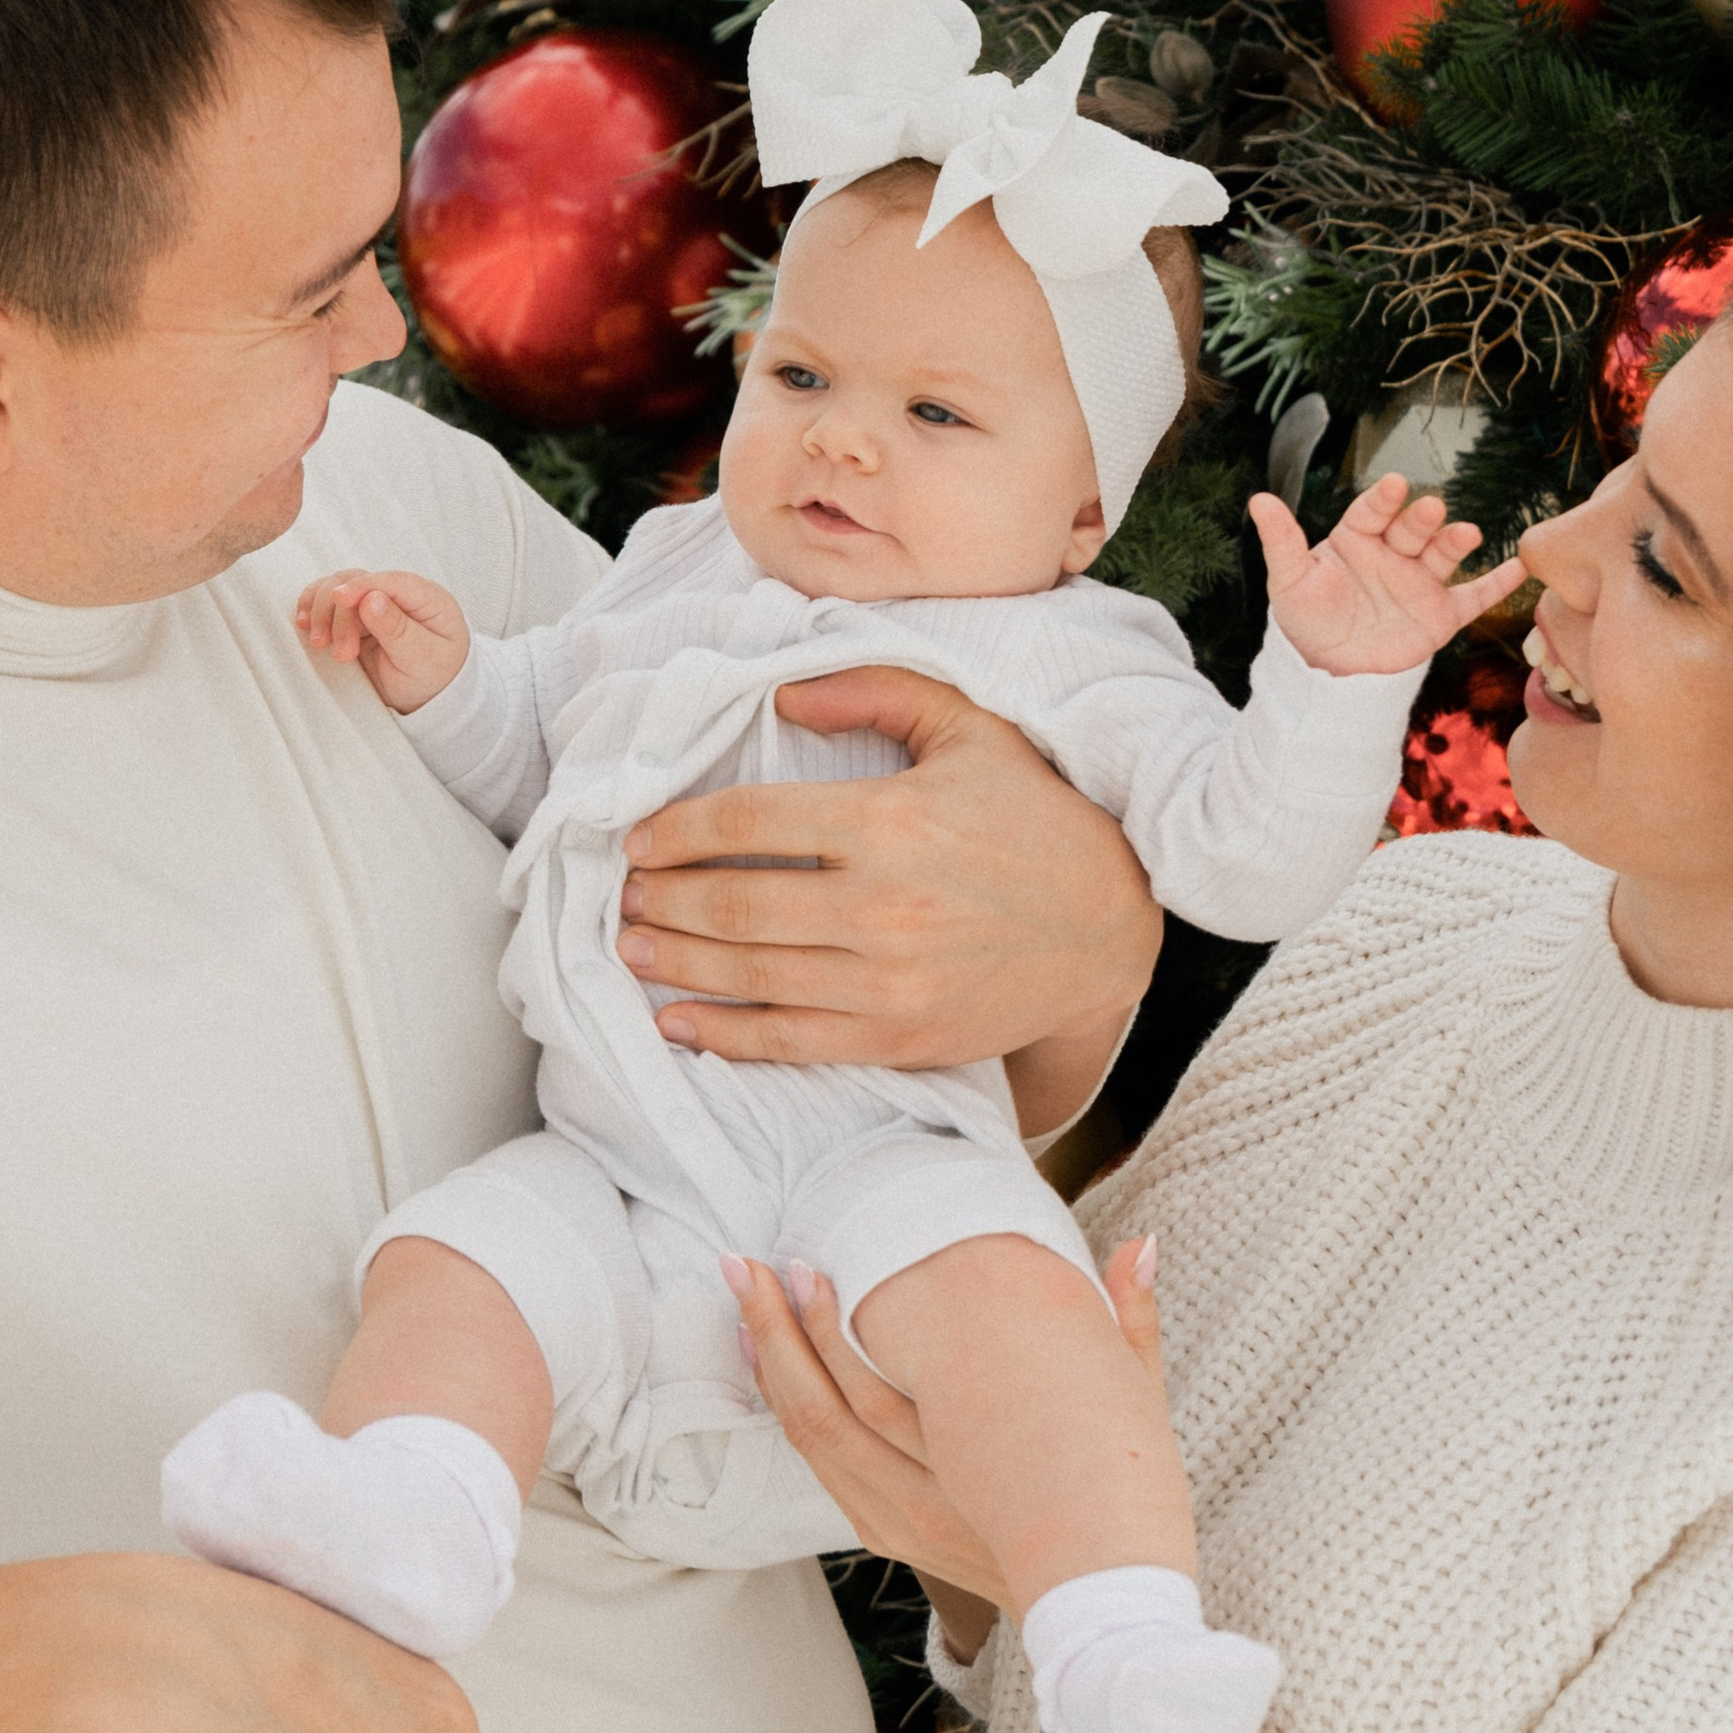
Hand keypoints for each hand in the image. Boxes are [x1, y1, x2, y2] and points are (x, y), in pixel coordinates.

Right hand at [296, 566, 469, 714]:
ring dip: (323, 613)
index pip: (392, 581)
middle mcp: (398, 595)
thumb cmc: (431, 679)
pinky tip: (305, 624)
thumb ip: (398, 629)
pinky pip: (328, 601)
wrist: (422, 701)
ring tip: (320, 644)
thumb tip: (372, 598)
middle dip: (341, 615)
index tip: (340, 598)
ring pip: (338, 587)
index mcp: (427, 599)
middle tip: (342, 653)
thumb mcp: (422, 660)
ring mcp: (374, 603)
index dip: (363, 585)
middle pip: (359, 582)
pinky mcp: (354, 617)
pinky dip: (313, 608)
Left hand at [617, 667, 1159, 1082]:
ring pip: (750, 973)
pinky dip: (724, 1035)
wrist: (1110, 931)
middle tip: (621, 893)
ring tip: (631, 944)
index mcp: (891, 820)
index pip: (750, 820)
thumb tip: (783, 698)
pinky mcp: (900, 1037)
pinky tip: (678, 1022)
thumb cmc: (1036, 820)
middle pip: (735, 903)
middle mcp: (883, 906)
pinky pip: (790, 1040)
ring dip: (676, 961)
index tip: (641, 836)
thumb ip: (875, 692)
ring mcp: (889, 982)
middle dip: (664, 898)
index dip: (680, 829)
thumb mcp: (970, 728)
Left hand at [722, 1235, 1164, 1634]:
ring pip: (813, 1442)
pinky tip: (770, 1366)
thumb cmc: (1123, 1504)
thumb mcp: (1134, 1413)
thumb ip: (1129, 1325)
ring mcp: (896, 1525)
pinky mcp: (886, 1534)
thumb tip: (1138, 1244)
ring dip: (771, 1368)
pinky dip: (790, 1410)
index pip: (875, 1394)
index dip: (830, 1329)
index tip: (806, 1267)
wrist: (1103, 1613)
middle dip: (777, 1334)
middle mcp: (921, 1506)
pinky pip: (822, 1465)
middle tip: (747, 1267)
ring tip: (745, 1302)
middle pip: (824, 1415)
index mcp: (972, 1475)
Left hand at [1249, 472, 1521, 678]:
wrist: (1328, 671)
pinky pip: (1474, 596)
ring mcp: (1420, 582)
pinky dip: (1497, 583)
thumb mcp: (1290, 579)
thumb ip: (1281, 540)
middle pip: (1411, 530)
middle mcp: (1393, 553)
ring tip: (1465, 533)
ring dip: (1455, 542)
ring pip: (1442, 555)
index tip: (1393, 486)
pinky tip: (1519, 567)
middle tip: (1430, 509)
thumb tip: (1258, 498)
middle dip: (1421, 520)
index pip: (1372, 512)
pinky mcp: (1440, 614)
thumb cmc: (1306, 618)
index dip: (1382, 501)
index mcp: (1358, 538)